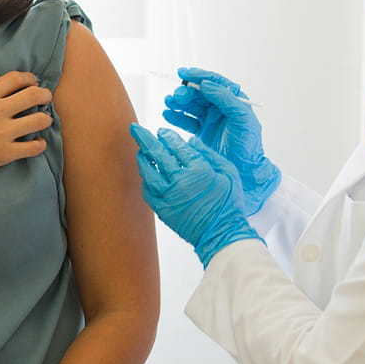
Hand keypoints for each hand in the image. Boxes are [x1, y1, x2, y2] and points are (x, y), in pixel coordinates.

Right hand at [0, 71, 53, 192]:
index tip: (33, 82)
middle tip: (46, 98)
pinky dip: (39, 144)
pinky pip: (34, 148)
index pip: (16, 78)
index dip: (29, 78)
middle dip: (45, 94)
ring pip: (40, 120)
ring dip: (46, 119)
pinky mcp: (4, 154)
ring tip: (44, 120)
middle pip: (34, 95)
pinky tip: (37, 143)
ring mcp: (2, 133)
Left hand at [130, 125, 259, 266]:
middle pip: (157, 154)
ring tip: (140, 150)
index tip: (162, 132)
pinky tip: (146, 174)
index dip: (167, 137)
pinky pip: (148, 191)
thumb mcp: (228, 172)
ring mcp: (169, 196)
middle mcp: (180, 181)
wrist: (221, 234)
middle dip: (144, 139)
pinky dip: (145, 180)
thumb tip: (191, 140)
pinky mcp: (163, 210)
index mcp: (199, 170)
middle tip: (135, 129)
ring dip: (142, 159)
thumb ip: (209, 154)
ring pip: (148, 172)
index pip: (177, 146)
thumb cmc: (229, 204)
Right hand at [162, 67, 280, 214]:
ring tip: (168, 103)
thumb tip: (208, 84)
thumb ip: (227, 99)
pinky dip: (176, 116)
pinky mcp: (201, 132)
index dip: (198, 76)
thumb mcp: (242, 120)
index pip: (214, 82)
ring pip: (190, 105)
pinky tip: (167, 114)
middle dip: (186, 92)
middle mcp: (221, 108)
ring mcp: (210, 120)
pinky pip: (186, 120)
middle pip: (199, 93)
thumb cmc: (248, 146)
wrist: (245, 171)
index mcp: (233, 101)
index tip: (183, 73)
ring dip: (178, 102)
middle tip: (177, 96)